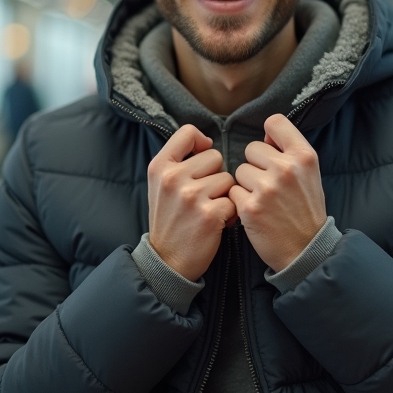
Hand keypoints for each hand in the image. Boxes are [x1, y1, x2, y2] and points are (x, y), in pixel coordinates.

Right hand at [147, 125, 236, 280]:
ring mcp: (191, 196)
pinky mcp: (209, 214)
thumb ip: (179, 161)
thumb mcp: (161, 185)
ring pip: (228, 179)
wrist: (167, 260)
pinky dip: (230, 213)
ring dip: (224, 194)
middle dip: (215, 175)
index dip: (201, 142)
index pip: (187, 132)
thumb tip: (207, 142)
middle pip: (215, 157)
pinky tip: (216, 222)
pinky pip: (233, 200)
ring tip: (209, 209)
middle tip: (203, 196)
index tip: (202, 155)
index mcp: (159, 167)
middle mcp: (172, 178)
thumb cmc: (170, 219)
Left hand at [230, 114, 326, 271]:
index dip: (269, 135)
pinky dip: (240, 202)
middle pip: (252, 149)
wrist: (307, 249)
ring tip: (264, 201)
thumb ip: (289, 151)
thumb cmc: (306, 210)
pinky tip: (256, 213)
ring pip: (240, 171)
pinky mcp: (250, 207)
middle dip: (256, 165)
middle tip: (269, 185)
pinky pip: (233, 192)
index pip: (275, 122)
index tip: (270, 149)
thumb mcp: (309, 174)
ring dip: (246, 185)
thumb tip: (266, 133)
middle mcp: (286, 168)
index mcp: (304, 156)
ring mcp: (267, 188)